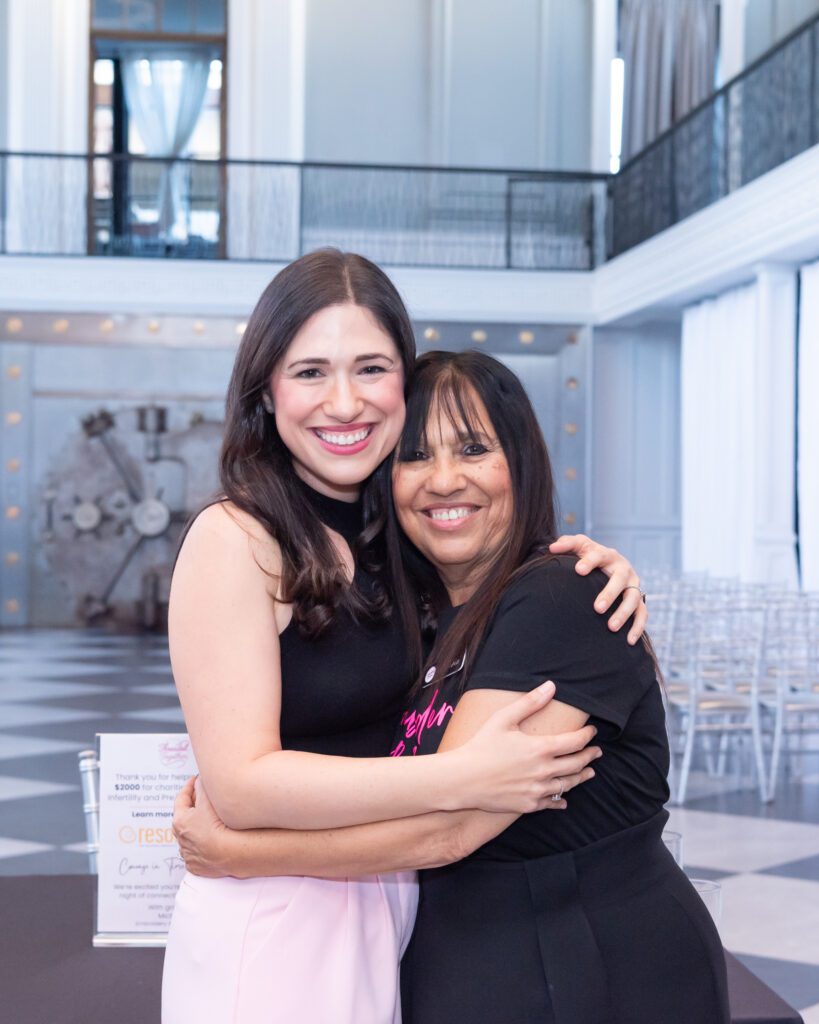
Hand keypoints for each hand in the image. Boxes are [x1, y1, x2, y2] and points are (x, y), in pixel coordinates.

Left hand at [173, 776, 232, 877]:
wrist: (228, 853)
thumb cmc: (216, 827)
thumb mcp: (208, 800)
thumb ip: (201, 787)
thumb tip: (199, 780)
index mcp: (179, 821)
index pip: (181, 798)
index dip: (188, 787)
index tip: (194, 781)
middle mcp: (180, 838)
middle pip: (184, 818)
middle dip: (192, 807)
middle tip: (201, 798)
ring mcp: (188, 854)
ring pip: (190, 836)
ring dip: (197, 827)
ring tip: (210, 820)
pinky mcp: (197, 865)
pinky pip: (197, 851)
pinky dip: (202, 844)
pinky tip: (213, 839)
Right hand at [461, 682, 600, 812]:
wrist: (463, 779)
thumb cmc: (481, 746)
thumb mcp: (504, 718)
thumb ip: (530, 702)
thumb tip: (551, 686)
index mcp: (541, 748)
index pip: (575, 741)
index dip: (587, 735)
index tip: (592, 731)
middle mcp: (544, 771)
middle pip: (577, 764)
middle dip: (590, 756)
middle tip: (596, 752)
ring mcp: (537, 790)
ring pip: (568, 784)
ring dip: (581, 777)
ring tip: (589, 773)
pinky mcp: (528, 806)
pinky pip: (551, 803)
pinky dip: (560, 800)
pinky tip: (564, 799)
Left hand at [549, 534, 646, 644]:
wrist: (611, 564)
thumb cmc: (590, 556)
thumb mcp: (580, 546)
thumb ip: (567, 544)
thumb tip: (552, 547)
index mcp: (607, 554)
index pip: (599, 555)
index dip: (589, 562)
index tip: (578, 570)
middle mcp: (623, 569)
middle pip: (619, 580)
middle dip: (609, 594)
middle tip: (597, 608)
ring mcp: (633, 585)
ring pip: (633, 599)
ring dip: (623, 613)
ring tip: (610, 627)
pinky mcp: (639, 600)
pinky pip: (642, 614)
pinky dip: (637, 627)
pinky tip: (628, 641)